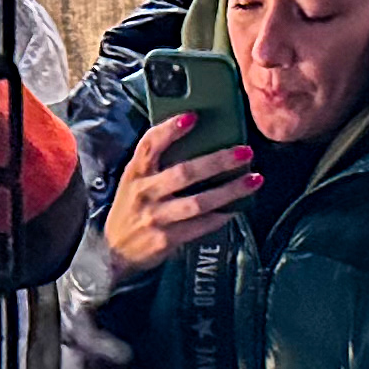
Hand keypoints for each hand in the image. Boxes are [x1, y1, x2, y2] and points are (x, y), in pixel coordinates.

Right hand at [100, 119, 256, 278]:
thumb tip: (196, 138)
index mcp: (136, 173)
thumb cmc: (132, 209)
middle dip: (218, 161)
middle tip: (244, 152)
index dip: (170, 130)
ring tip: (252, 180)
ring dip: (229, 191)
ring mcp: (155, 217)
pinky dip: (220, 216)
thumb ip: (156, 163)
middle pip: (184, 173)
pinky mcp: (166, 239)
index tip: (193, 117)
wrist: (115, 252)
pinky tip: (236, 208)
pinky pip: (199, 226)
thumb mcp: (135, 181)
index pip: (149, 145)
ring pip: (198, 202)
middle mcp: (144, 193)